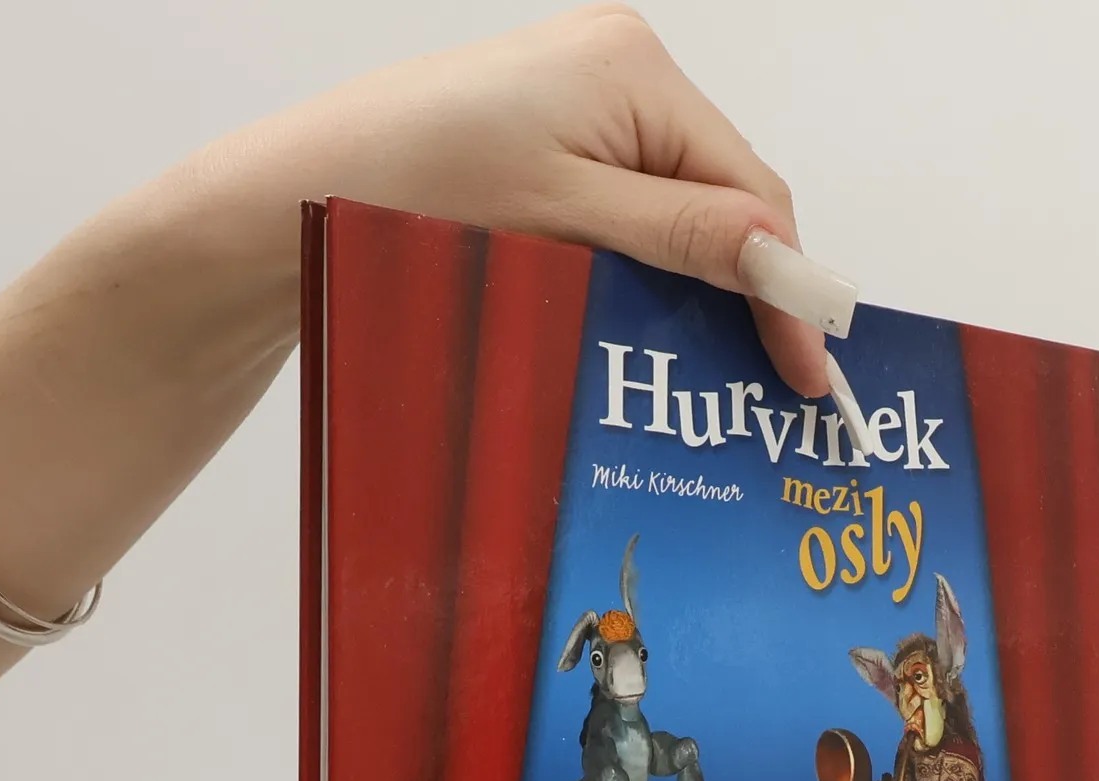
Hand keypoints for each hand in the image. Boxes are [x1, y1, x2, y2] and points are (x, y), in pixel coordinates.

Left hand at [202, 6, 829, 394]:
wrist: (295, 191)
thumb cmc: (410, 191)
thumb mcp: (566, 222)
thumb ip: (684, 237)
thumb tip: (784, 264)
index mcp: (635, 70)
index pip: (754, 192)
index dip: (786, 289)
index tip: (803, 377)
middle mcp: (621, 70)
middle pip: (724, 198)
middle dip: (744, 292)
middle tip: (758, 391)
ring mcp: (584, 102)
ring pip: (680, 210)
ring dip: (694, 289)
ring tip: (702, 373)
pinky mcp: (550, 138)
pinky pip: (632, 207)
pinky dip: (645, 269)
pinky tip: (643, 326)